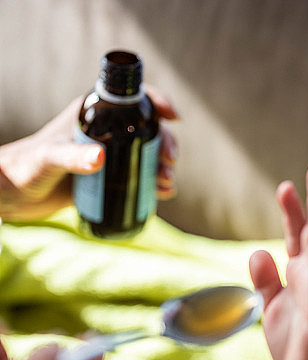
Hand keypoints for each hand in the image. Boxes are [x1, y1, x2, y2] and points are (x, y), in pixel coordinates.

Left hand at [0, 85, 178, 220]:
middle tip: (168, 161)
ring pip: (147, 154)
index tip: (174, 117)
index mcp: (91, 114)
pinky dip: (155, 183)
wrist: (12, 196)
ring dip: (163, 166)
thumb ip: (73, 157)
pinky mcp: (109, 177)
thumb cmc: (24, 168)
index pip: (131, 97)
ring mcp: (109, 155)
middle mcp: (104, 131)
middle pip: (147, 129)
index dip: (157, 101)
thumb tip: (101, 158)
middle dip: (165, 143)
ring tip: (165, 183)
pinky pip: (139, 176)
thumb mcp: (50, 159)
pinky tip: (161, 192)